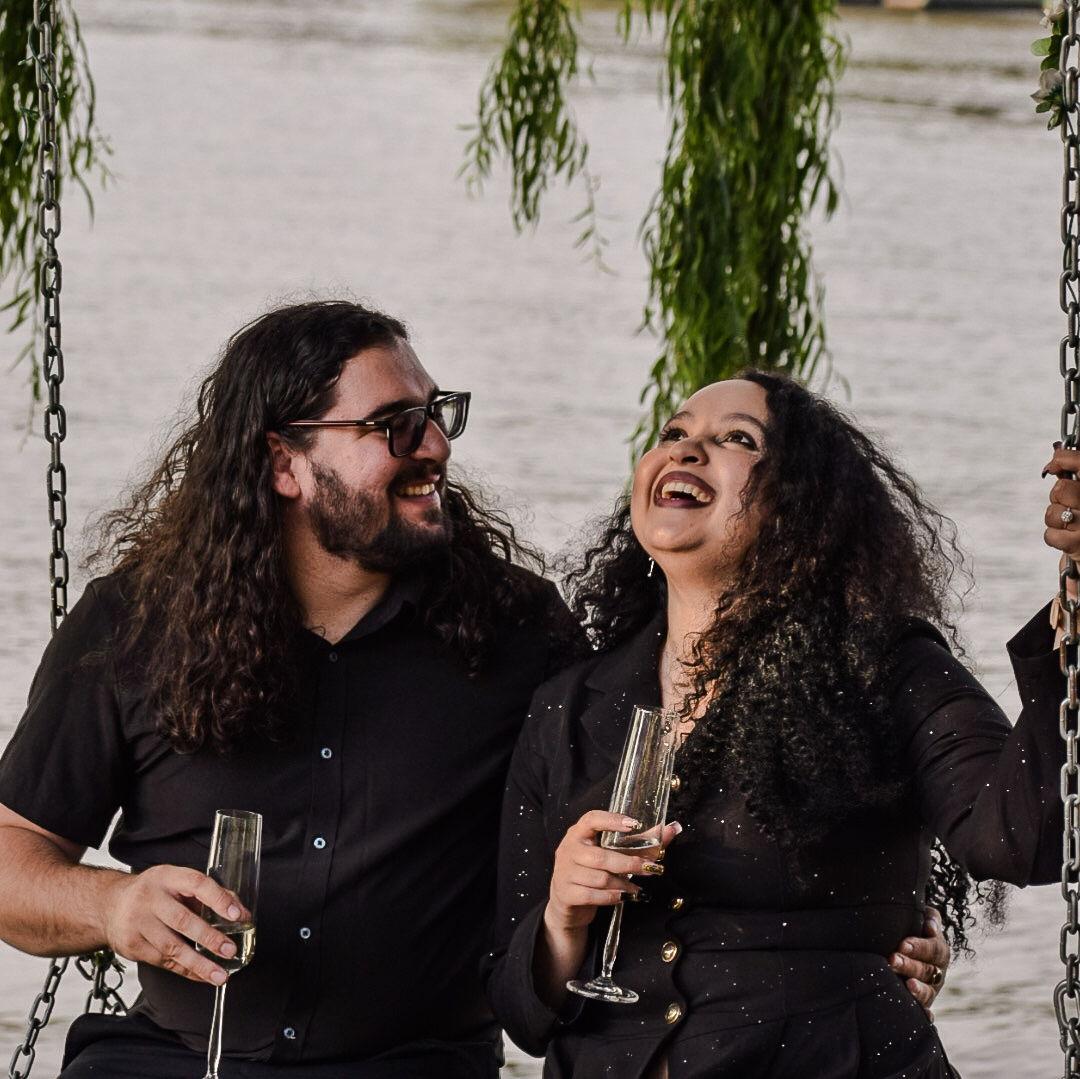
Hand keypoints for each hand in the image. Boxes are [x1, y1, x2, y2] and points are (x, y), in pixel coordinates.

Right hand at [102, 865, 249, 985]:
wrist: (110, 905)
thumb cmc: (153, 892)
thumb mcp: (178, 882)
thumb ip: (209, 893)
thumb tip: (240, 911)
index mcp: (168, 877)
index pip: (197, 884)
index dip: (219, 899)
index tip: (237, 915)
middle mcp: (150, 898)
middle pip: (183, 921)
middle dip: (210, 938)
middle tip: (230, 950)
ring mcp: (138, 923)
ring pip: (172, 947)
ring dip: (199, 964)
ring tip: (219, 974)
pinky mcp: (132, 946)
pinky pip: (163, 962)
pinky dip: (185, 970)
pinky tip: (201, 975)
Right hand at [544, 810, 681, 936]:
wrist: (567, 904)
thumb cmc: (593, 872)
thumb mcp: (612, 854)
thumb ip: (641, 842)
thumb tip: (673, 828)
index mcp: (578, 833)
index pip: (591, 819)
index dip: (612, 820)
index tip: (634, 825)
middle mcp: (568, 849)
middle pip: (601, 856)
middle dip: (629, 863)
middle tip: (651, 869)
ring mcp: (564, 872)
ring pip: (600, 878)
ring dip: (623, 884)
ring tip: (637, 888)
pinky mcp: (565, 893)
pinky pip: (593, 895)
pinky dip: (612, 897)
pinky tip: (623, 897)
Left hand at [888, 906, 949, 1020]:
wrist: (908, 946)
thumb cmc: (912, 928)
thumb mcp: (921, 919)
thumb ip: (929, 918)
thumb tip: (930, 926)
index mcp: (939, 951)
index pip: (933, 949)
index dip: (919, 947)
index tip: (903, 944)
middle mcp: (938, 972)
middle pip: (927, 970)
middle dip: (909, 965)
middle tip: (892, 959)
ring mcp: (931, 989)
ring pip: (928, 991)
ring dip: (918, 989)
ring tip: (907, 984)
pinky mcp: (924, 1003)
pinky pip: (926, 1010)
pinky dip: (926, 1014)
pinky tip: (925, 1017)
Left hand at [1043, 446, 1079, 583]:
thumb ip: (1073, 481)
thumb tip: (1054, 464)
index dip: (1065, 459)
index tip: (1055, 463)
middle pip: (1061, 489)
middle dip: (1057, 497)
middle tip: (1067, 504)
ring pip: (1053, 512)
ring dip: (1055, 520)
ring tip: (1069, 525)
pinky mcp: (1079, 546)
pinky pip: (1050, 534)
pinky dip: (1054, 537)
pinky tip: (1067, 539)